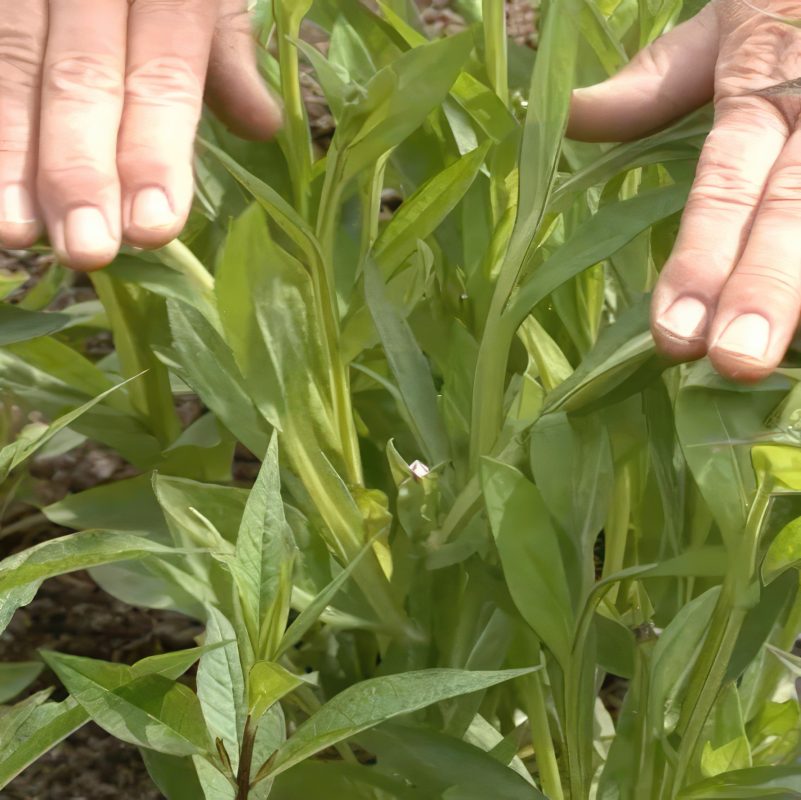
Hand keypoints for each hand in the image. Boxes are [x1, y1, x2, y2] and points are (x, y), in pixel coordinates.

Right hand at [0, 0, 280, 269]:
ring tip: (14, 235)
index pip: (162, 80)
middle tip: (86, 251)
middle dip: (80, 171)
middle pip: (79, 79)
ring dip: (8, 155)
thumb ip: (225, 52)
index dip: (154, 155)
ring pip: (7, 63)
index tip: (152, 229)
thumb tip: (263, 124)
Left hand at [568, 0, 800, 382]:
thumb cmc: (785, 4)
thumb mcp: (725, 26)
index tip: (673, 335)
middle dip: (767, 289)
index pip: (726, 181)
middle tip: (735, 363)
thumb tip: (569, 114)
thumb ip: (658, 82)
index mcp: (765, 82)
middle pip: (794, 207)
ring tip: (778, 365)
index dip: (701, 256)